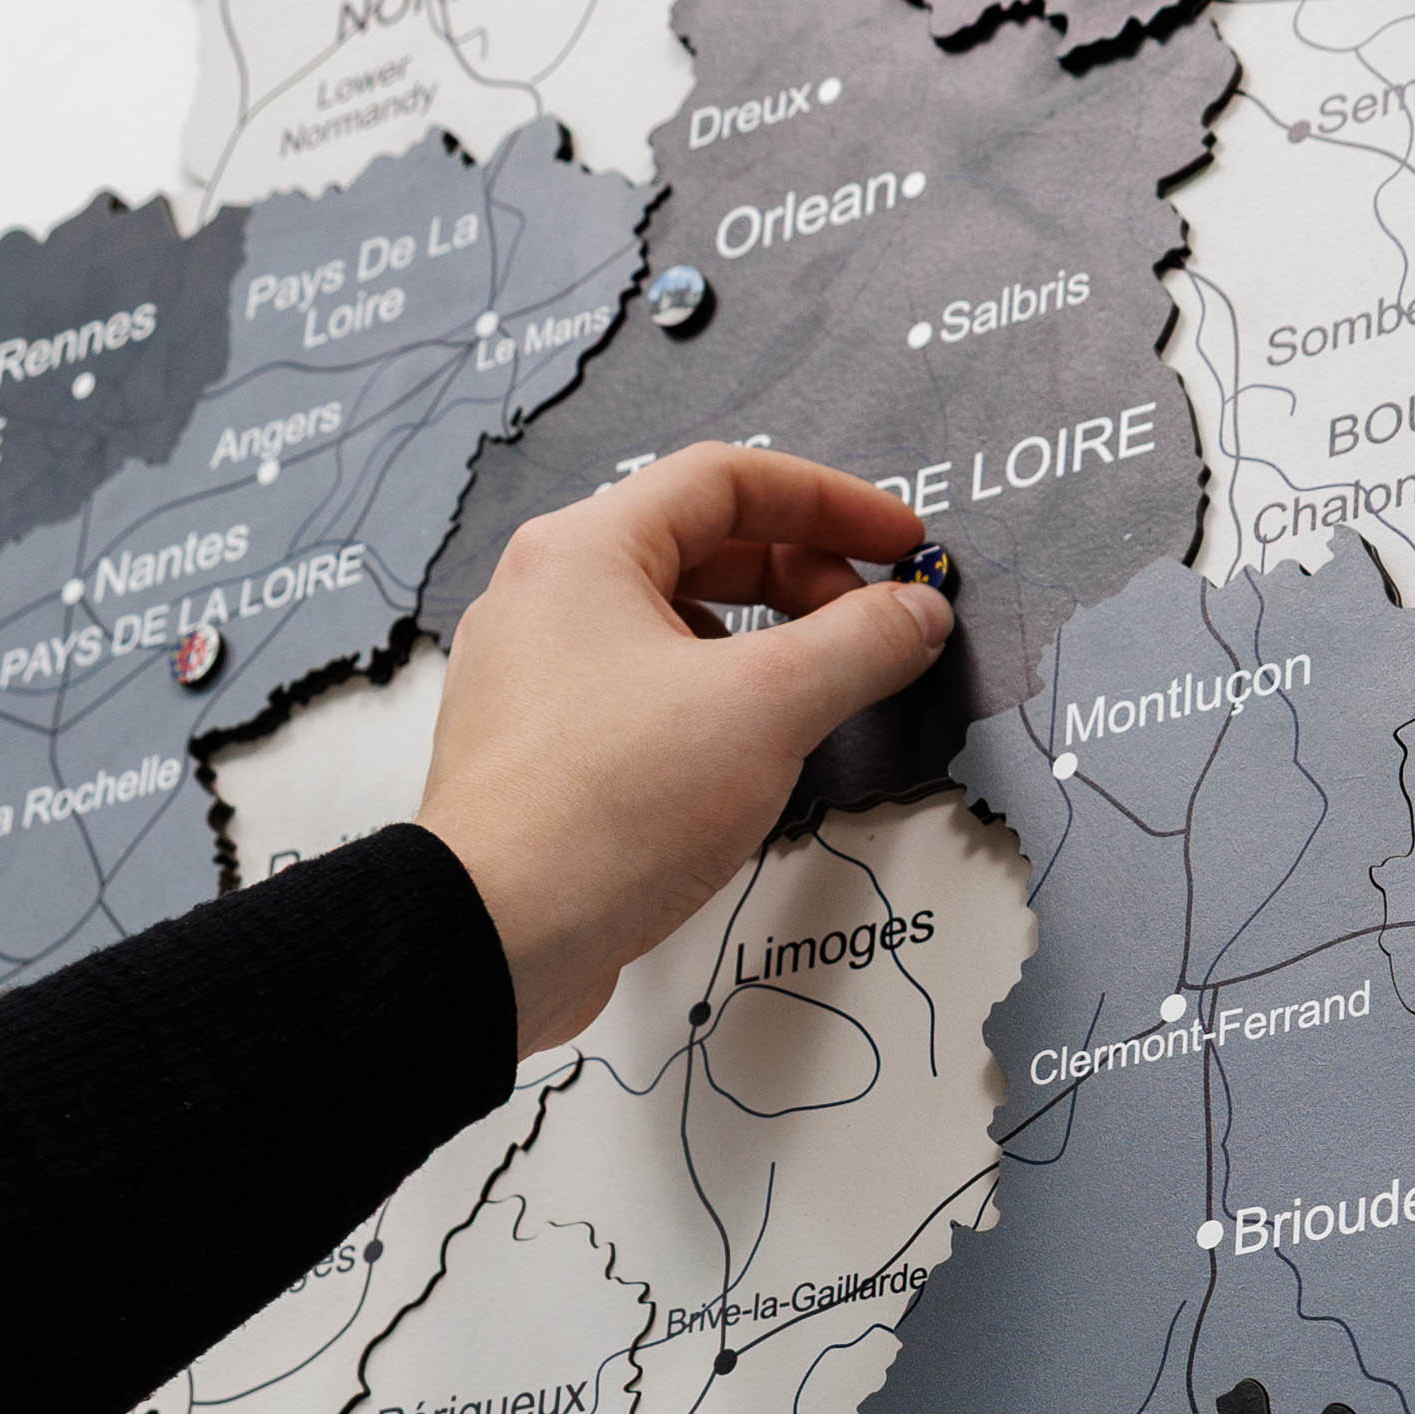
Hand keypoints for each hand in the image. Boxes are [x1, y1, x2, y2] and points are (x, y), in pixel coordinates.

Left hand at [418, 445, 954, 1053]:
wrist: (499, 934)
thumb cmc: (609, 806)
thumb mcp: (767, 710)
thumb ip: (859, 645)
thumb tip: (915, 613)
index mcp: (584, 549)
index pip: (728, 480)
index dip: (833, 503)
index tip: (902, 545)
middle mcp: (545, 596)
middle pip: (699, 548)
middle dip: (802, 578)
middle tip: (871, 627)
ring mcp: (533, 675)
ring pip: (669, 626)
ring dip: (758, 645)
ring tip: (816, 694)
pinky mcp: (537, 751)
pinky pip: (640, 693)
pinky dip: (709, 701)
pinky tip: (747, 754)